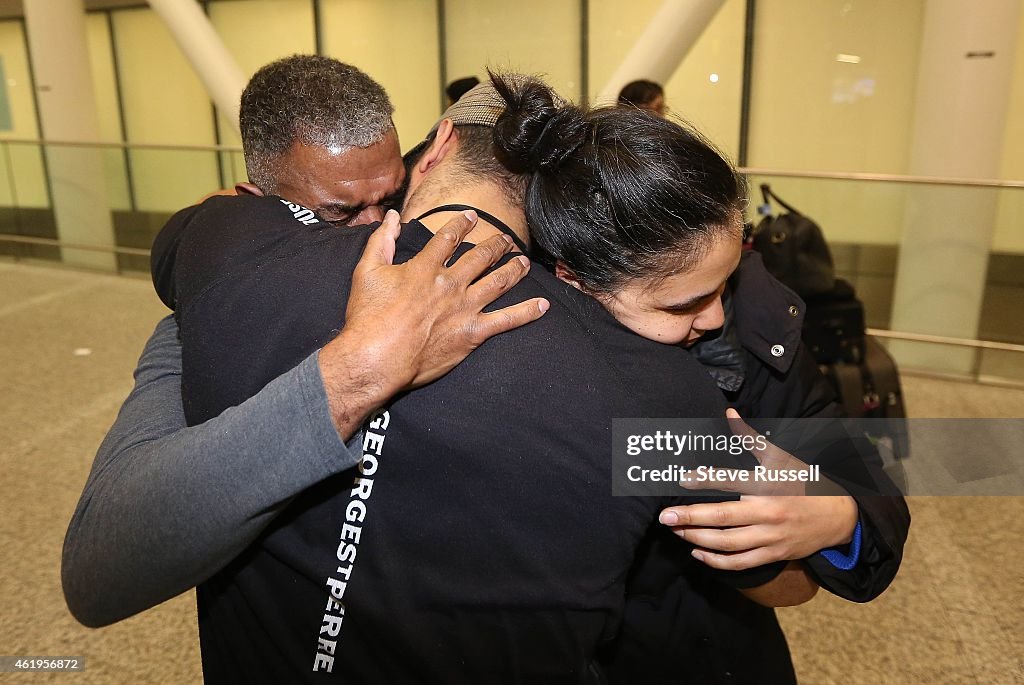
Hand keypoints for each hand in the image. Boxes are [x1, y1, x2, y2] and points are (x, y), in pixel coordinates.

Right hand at [318, 209, 548, 435]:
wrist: (376, 356)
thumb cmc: (368, 317)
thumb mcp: (367, 272)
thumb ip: (381, 241)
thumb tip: (392, 216)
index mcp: (425, 268)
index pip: (448, 238)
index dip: (462, 224)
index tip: (472, 217)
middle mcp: (450, 283)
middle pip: (480, 257)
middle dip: (496, 245)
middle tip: (506, 239)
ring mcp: (465, 308)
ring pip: (498, 282)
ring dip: (514, 270)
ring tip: (524, 262)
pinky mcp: (473, 333)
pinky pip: (507, 320)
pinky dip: (527, 312)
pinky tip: (543, 306)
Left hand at [658, 409, 858, 569]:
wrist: (840, 516)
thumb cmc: (805, 481)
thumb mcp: (781, 457)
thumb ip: (751, 438)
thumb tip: (729, 413)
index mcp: (768, 485)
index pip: (730, 481)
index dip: (704, 480)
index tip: (681, 480)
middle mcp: (768, 512)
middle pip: (723, 517)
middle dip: (691, 518)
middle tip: (665, 517)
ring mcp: (771, 536)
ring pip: (728, 543)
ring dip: (698, 539)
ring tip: (677, 532)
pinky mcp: (774, 554)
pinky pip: (742, 562)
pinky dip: (718, 561)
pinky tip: (698, 553)